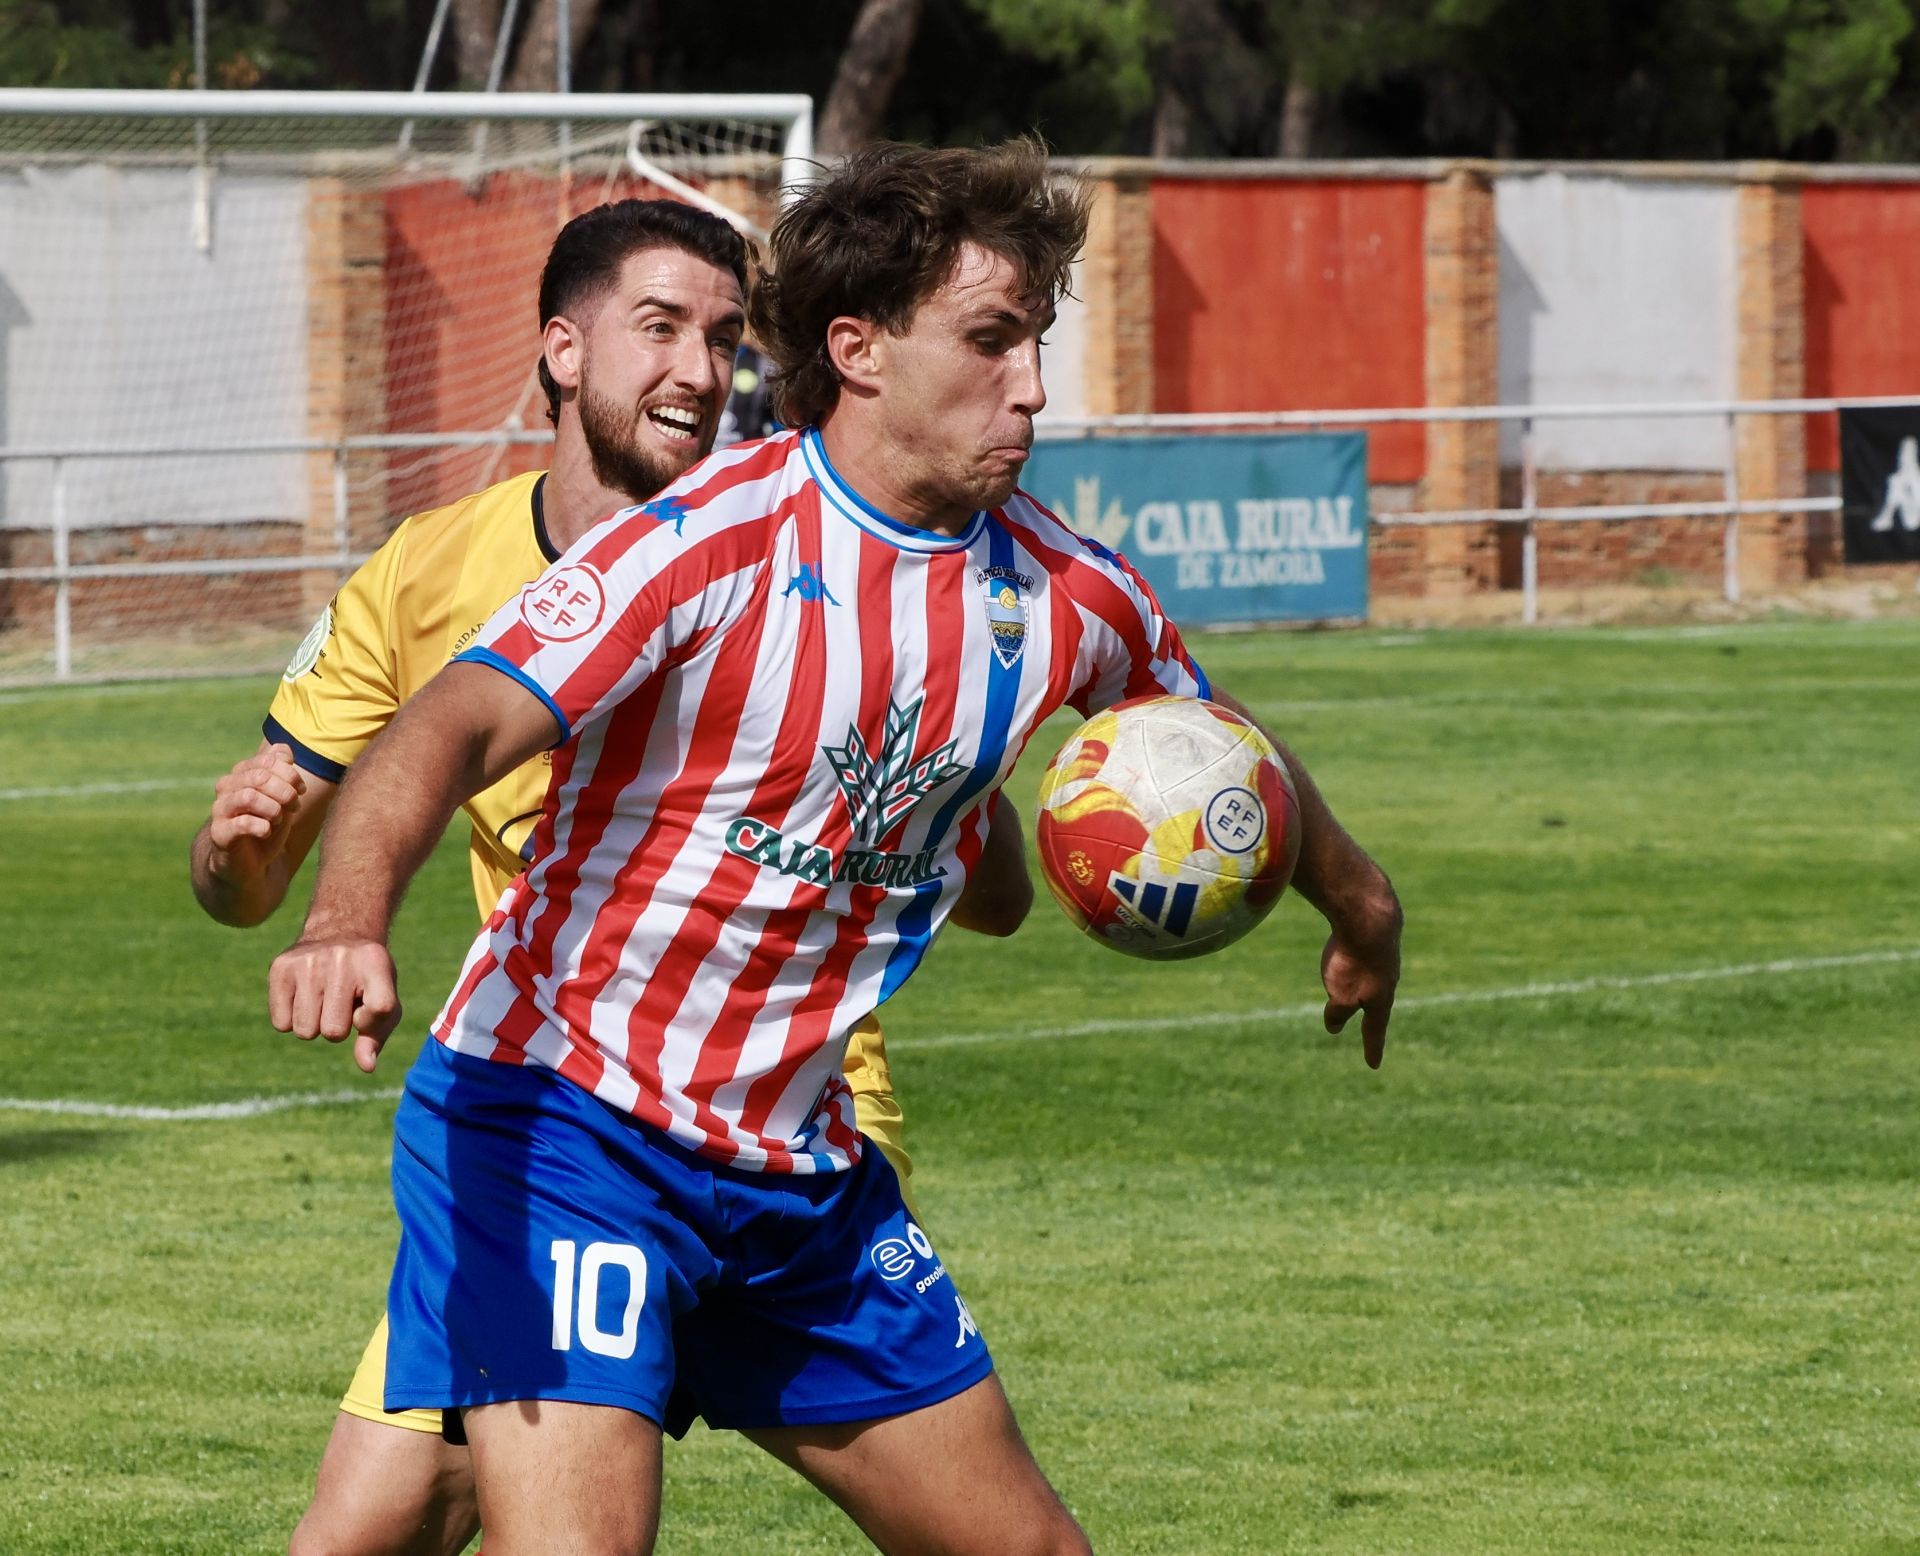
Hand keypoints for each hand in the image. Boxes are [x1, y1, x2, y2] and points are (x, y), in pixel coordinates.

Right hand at [207, 745, 306, 880]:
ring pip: (249, 797)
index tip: (301, 790)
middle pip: (260, 777)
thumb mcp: (283, 798)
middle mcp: (227, 787)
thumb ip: (284, 773)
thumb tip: (284, 749)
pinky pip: (242, 823)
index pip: (268, 761)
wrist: (251, 862)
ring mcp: (220, 809)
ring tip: (278, 819)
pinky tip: (267, 831)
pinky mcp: (219, 833)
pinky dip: (262, 827)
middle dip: (285, 792)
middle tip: (294, 806)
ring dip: (274, 809)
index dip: (291, 775)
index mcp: (242, 773)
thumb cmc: (269, 824)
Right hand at [268, 935, 402, 1073]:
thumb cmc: (366, 980)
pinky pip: (281, 1024)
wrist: (338, 934)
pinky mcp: (280, 967)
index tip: (363, 1010)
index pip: (380, 1009)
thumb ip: (376, 1036)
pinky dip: (291, 1019)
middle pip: (334, 1032)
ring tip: (322, 1000)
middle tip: (340, 1003)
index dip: (370, 1022)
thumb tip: (367, 1066)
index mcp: (376, 963)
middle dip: (337, 1027)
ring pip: (305, 1031)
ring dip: (313, 1025)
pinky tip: (302, 996)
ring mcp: (308, 961)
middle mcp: (341, 958)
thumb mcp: (383, 1000)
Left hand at [1320, 898, 1400, 1069]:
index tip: (1373, 1065)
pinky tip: (1357, 952)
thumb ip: (1338, 1013)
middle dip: (1373, 1015)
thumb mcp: (1340, 995)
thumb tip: (1334, 1027)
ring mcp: (1385, 956)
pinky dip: (1361, 960)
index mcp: (1380, 998)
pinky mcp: (1377, 936)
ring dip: (1366, 986)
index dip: (1372, 1048)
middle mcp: (1388, 978)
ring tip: (1361, 990)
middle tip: (1373, 1027)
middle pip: (1378, 1002)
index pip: (1375, 1030)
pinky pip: (1367, 954)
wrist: (1369, 915)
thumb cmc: (1353, 960)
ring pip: (1374, 977)